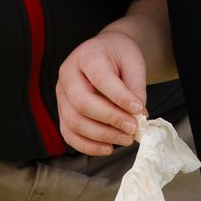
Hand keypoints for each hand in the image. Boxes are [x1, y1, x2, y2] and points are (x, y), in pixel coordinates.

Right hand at [57, 29, 147, 154]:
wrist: (105, 52)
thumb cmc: (119, 56)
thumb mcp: (133, 63)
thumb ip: (136, 88)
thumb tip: (138, 116)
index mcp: (87, 55)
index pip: (100, 78)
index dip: (119, 97)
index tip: (138, 109)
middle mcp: (68, 74)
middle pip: (82, 103)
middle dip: (110, 119)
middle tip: (133, 128)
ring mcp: (62, 94)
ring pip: (74, 122)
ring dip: (102, 136)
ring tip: (126, 139)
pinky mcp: (62, 112)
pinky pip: (69, 134)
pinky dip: (88, 146)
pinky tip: (108, 148)